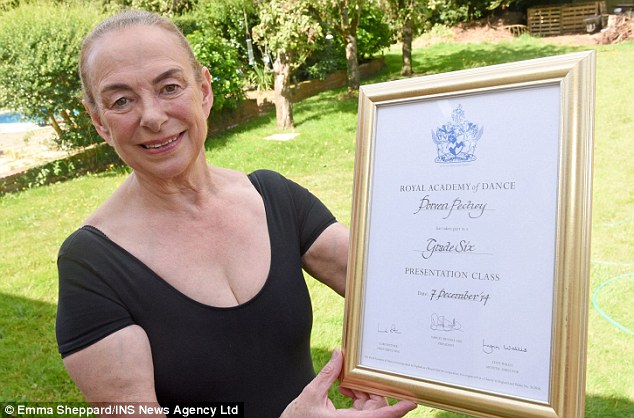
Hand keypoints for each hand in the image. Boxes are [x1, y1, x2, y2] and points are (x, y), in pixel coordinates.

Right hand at [280, 350, 415, 417]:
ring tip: (346, 382)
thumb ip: (328, 374)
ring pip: (369, 410)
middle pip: (376, 409)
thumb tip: (338, 354)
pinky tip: (344, 389)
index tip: (411, 401)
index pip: (378, 417)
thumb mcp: (310, 393)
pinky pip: (361, 412)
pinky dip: (356, 399)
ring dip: (362, 394)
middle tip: (359, 376)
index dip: (397, 409)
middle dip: (371, 390)